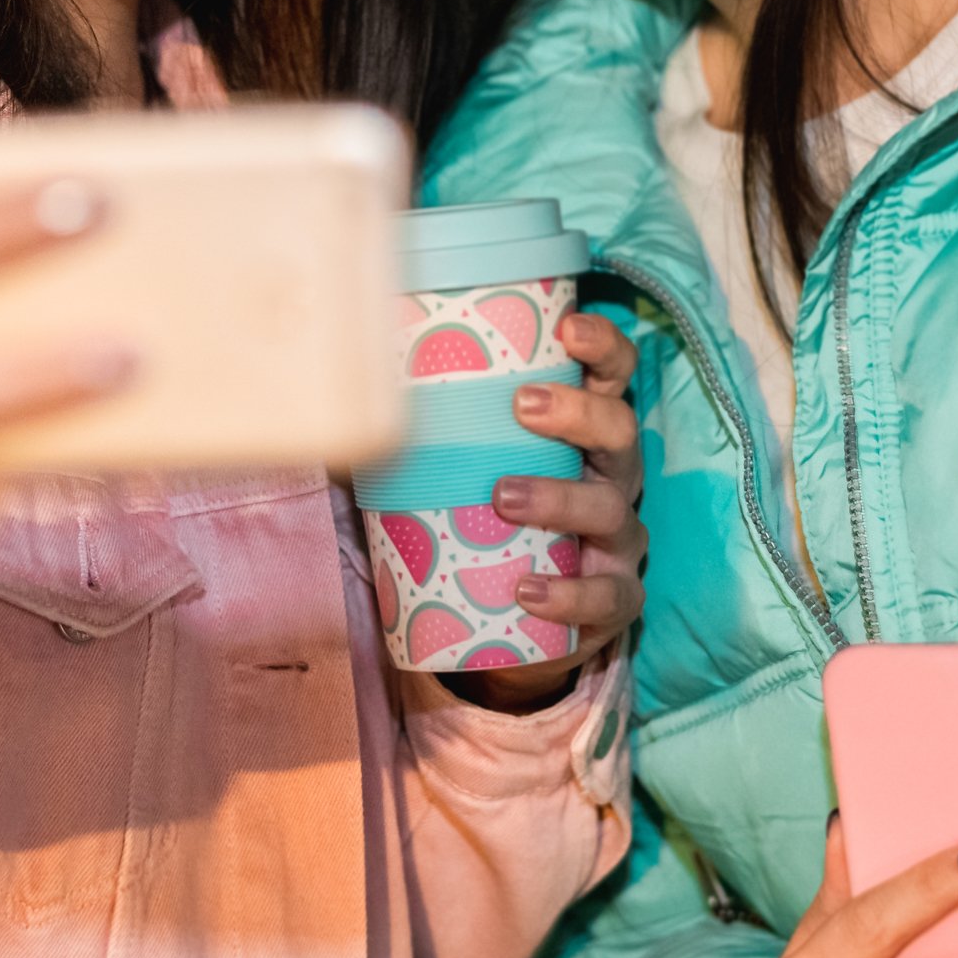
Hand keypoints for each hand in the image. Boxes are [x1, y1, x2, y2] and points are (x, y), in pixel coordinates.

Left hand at [446, 312, 646, 711]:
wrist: (512, 630)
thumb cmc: (483, 527)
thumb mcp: (460, 473)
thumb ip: (413, 433)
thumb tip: (336, 389)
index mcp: (582, 435)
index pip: (611, 377)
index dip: (602, 346)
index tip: (568, 328)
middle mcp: (612, 478)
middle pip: (621, 432)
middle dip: (578, 411)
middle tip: (523, 404)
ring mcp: (618, 541)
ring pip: (609, 510)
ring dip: (559, 498)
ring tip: (502, 497)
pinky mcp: (615, 600)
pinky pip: (605, 596)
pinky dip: (570, 593)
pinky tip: (528, 590)